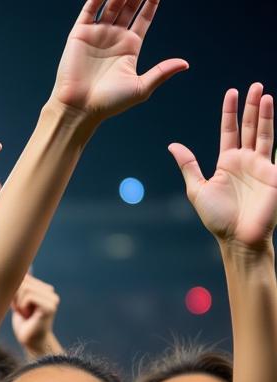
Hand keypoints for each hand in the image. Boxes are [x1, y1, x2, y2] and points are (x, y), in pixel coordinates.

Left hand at [11, 275, 61, 352]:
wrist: (32, 342)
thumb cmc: (24, 324)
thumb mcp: (18, 302)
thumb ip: (19, 288)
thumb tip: (15, 271)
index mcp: (45, 289)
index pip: (24, 278)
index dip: (15, 293)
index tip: (20, 307)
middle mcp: (51, 292)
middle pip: (24, 282)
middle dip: (16, 297)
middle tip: (22, 312)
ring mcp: (52, 299)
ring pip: (25, 289)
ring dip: (19, 303)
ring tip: (25, 314)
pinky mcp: (50, 306)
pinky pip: (28, 297)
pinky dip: (22, 306)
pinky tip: (28, 316)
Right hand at [52, 0, 186, 123]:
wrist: (78, 108)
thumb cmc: (108, 103)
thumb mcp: (140, 88)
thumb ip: (161, 72)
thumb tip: (185, 64)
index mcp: (129, 47)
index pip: (144, 17)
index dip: (152, 2)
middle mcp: (114, 38)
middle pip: (129, 6)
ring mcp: (97, 34)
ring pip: (111, 4)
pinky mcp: (80, 34)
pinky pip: (90, 8)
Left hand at [171, 85, 276, 250]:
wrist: (238, 238)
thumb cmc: (217, 218)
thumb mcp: (198, 189)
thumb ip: (189, 166)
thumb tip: (172, 145)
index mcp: (227, 162)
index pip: (230, 130)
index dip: (230, 112)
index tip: (231, 92)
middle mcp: (246, 160)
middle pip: (250, 127)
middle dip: (251, 106)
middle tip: (254, 86)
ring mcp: (262, 165)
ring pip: (265, 133)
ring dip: (266, 114)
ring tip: (264, 94)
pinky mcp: (275, 173)